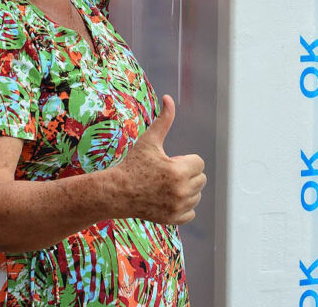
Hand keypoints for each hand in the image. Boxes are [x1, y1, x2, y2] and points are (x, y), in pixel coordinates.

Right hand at [111, 95, 205, 224]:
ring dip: (185, 190)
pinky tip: (167, 199)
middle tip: (165, 174)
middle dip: (187, 174)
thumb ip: (164, 121)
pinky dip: (182, 207)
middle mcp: (181, 191)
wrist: (117, 193)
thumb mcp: (149, 141)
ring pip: (196, 196)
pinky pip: (191, 213)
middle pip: (201, 179)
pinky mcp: (173, 220)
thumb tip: (168, 98)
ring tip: (165, 186)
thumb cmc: (133, 164)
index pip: (199, 162)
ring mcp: (177, 208)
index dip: (184, 160)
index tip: (169, 162)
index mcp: (178, 171)